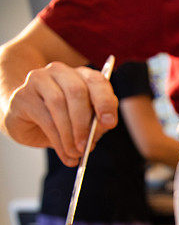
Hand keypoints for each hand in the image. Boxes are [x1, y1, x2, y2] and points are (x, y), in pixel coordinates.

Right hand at [3, 62, 117, 165]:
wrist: (26, 121)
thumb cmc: (62, 121)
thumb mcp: (84, 124)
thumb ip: (94, 126)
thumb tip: (93, 140)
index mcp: (82, 75)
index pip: (97, 81)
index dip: (105, 102)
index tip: (109, 123)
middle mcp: (60, 72)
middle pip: (76, 91)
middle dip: (84, 123)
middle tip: (86, 146)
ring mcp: (38, 79)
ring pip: (58, 104)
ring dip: (69, 134)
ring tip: (75, 153)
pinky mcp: (22, 95)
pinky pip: (44, 118)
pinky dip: (58, 139)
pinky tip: (64, 152)